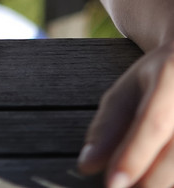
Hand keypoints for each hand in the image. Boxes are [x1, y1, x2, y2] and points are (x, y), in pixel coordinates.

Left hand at [79, 41, 173, 186]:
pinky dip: (172, 181)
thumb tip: (86, 165)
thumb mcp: (128, 89)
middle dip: (147, 183)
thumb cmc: (158, 80)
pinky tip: (161, 181)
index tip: (111, 185)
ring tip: (139, 183)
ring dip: (162, 184)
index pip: (154, 122)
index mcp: (172, 75)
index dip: (134, 156)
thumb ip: (107, 126)